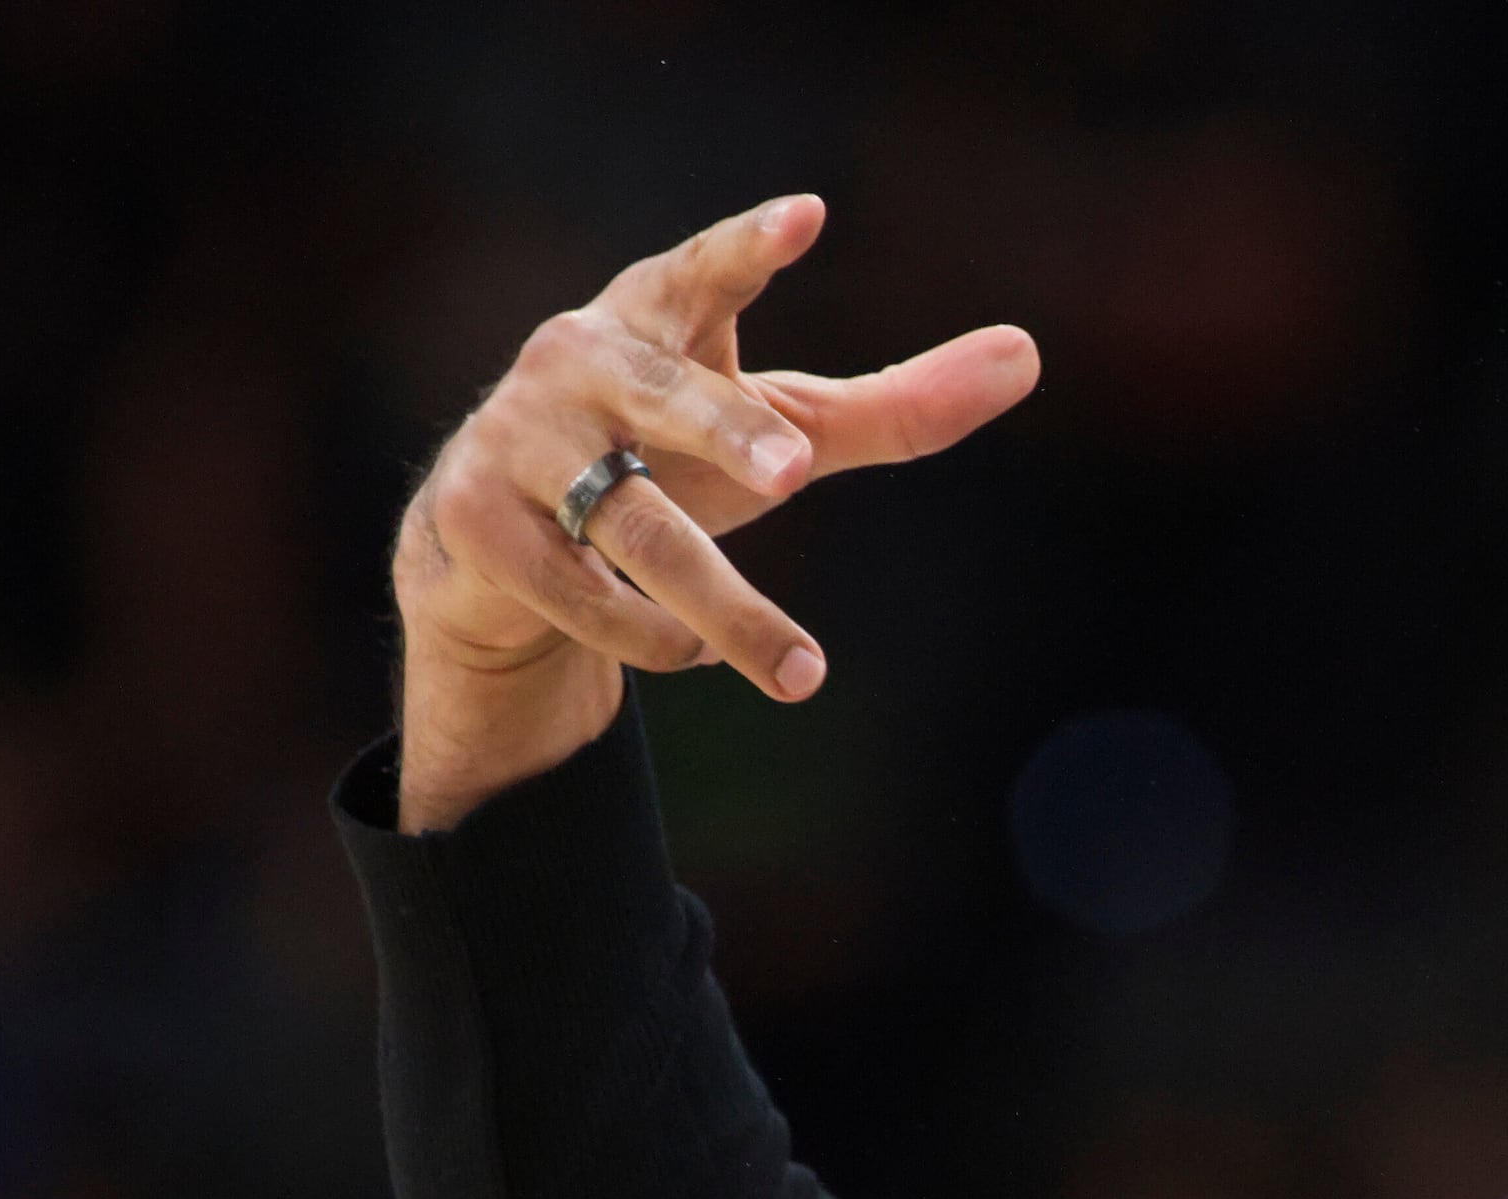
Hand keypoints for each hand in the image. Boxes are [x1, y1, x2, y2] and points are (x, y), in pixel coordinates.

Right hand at [390, 194, 1038, 832]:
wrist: (494, 546)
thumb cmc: (665, 457)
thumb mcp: (782, 427)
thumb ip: (898, 404)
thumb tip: (1029, 355)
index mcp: (655, 315)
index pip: (703, 270)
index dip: (749, 246)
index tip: (808, 214)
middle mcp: (577, 361)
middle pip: (661, 396)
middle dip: (724, 431)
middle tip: (796, 468)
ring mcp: (518, 440)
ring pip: (637, 531)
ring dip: (723, 607)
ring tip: (804, 675)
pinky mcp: (479, 524)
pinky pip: (586, 595)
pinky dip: (653, 636)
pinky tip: (694, 654)